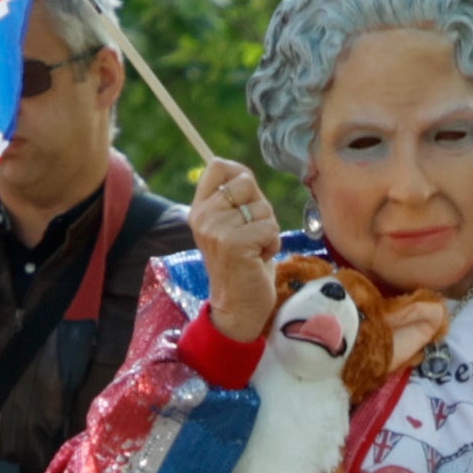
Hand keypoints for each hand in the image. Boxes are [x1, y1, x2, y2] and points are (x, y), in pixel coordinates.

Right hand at [189, 155, 284, 341]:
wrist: (238, 306)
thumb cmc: (244, 264)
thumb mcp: (233, 226)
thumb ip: (237, 201)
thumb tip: (243, 174)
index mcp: (200, 208)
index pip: (218, 166)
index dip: (241, 175)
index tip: (247, 198)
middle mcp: (203, 216)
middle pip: (246, 183)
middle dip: (260, 208)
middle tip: (252, 234)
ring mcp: (216, 229)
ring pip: (263, 208)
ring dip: (268, 231)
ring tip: (255, 250)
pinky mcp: (234, 242)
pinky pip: (270, 228)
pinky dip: (273, 244)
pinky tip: (259, 259)